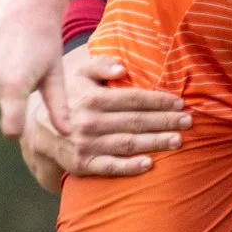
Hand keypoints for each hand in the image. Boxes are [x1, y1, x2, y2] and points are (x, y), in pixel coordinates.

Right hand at [29, 54, 189, 178]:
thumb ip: (100, 65)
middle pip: (135, 121)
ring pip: (128, 143)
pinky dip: (130, 167)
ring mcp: (87, 145)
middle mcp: (90, 121)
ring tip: (178, 141)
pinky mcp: (83, 164)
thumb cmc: (71, 98)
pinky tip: (149, 164)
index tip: (180, 103)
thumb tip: (122, 68)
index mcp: (93, 98)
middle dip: (165, 121)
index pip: (133, 99)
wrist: (42, 130)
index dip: (159, 101)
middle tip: (188, 122)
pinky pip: (110, 166)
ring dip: (155, 142)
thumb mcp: (80, 75)